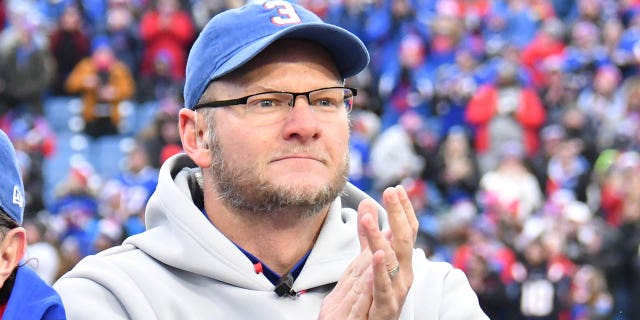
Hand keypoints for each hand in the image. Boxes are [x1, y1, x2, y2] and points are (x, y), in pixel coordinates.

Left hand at [319, 186, 418, 318]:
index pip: (406, 231)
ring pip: (391, 261)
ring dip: (379, 238)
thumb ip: (367, 235)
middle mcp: (404, 275)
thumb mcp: (365, 261)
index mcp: (401, 263)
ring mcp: (396, 292)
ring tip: (368, 218)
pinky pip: (382, 288)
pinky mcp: (384, 309)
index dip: (402, 210)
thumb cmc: (369, 297)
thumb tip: (367, 203)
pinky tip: (375, 255)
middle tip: (390, 192)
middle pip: (403, 240)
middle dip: (397, 215)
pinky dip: (379, 271)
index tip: (396, 188)